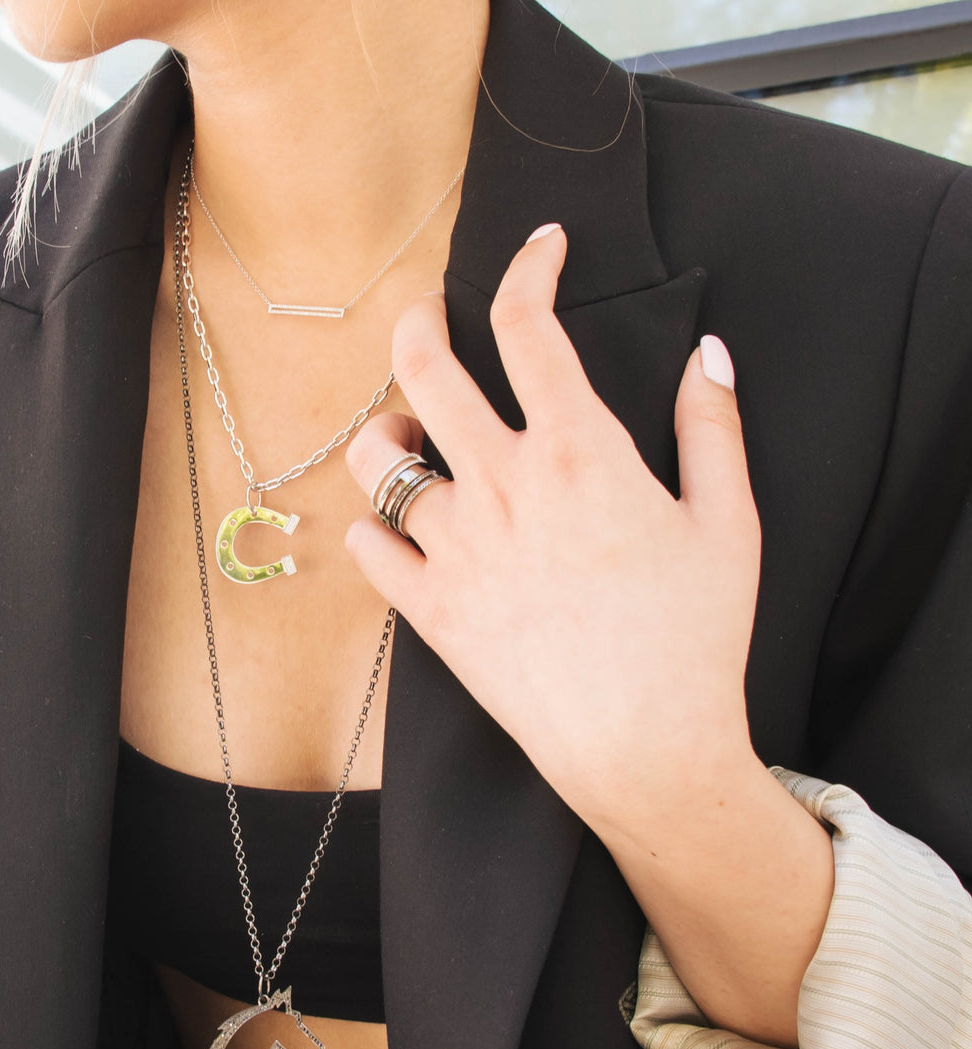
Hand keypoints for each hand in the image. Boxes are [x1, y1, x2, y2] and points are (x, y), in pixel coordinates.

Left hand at [345, 225, 762, 827]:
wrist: (644, 749)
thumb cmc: (695, 638)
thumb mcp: (730, 523)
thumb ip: (714, 428)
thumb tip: (707, 355)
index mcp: (577, 452)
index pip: (530, 326)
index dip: (528, 268)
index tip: (539, 248)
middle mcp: (502, 485)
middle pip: (424, 366)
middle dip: (418, 318)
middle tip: (427, 314)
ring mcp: (455, 547)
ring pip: (376, 458)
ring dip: (386, 432)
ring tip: (409, 438)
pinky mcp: (429, 610)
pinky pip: (368, 548)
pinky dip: (375, 527)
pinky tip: (402, 525)